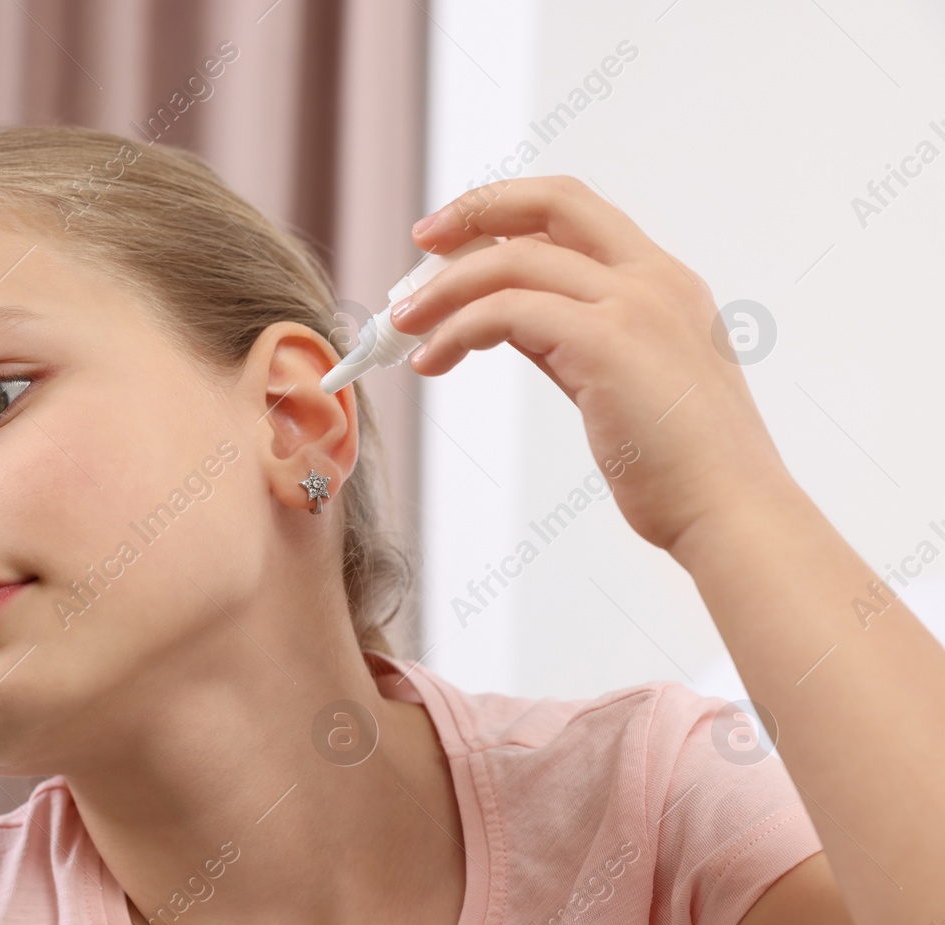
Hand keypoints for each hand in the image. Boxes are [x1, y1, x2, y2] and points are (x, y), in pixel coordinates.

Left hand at [393, 175, 794, 554]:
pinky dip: (456, 329)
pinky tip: (433, 359)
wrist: (730, 512)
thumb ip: (570, 339)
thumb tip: (506, 319)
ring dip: (444, 289)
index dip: (509, 209)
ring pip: (512, 262)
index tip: (453, 236)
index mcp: (665, 283)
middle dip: (475, 210)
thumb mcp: (620, 381)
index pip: (576, 212)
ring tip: (403, 327)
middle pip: (551, 203)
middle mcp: (654, 279)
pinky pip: (506, 312)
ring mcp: (634, 304)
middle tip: (418, 242)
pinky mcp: (606, 342)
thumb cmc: (680, 466)